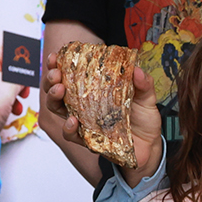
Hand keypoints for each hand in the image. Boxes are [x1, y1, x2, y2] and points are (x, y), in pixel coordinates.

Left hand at [0, 47, 25, 131]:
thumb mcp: (11, 86)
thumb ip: (22, 71)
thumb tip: (28, 66)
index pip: (5, 40)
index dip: (22, 51)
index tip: (32, 62)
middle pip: (1, 58)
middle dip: (17, 72)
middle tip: (26, 84)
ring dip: (11, 86)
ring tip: (18, 100)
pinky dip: (1, 93)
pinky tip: (10, 106)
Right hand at [44, 58, 163, 182]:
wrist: (150, 145)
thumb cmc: (143, 119)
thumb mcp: (146, 97)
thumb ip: (143, 83)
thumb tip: (137, 70)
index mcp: (94, 89)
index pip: (71, 73)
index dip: (59, 64)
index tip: (55, 56)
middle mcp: (84, 104)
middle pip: (58, 90)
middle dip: (51, 80)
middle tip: (56, 74)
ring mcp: (84, 121)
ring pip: (58, 109)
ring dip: (54, 99)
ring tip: (59, 90)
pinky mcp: (88, 139)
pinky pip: (72, 135)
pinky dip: (68, 128)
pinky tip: (72, 121)